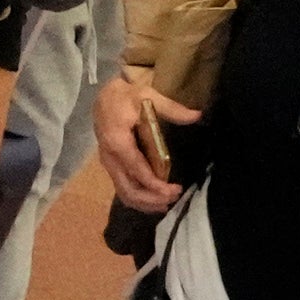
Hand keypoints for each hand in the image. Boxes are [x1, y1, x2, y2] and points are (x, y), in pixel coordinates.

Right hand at [90, 73, 193, 214]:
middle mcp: (110, 157)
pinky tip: (153, 200)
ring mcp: (108, 164)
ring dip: (145, 203)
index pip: (137, 170)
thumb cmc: (125, 96)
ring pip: (124, 192)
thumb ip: (172, 108)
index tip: (174, 190)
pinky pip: (122, 188)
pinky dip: (138, 198)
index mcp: (117, 142)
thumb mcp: (148, 96)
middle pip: (128, 188)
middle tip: (174, 197)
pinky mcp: (111, 166)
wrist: (102, 97)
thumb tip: (197, 115)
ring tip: (166, 204)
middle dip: (151, 198)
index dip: (154, 185)